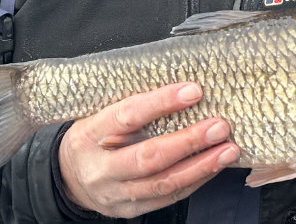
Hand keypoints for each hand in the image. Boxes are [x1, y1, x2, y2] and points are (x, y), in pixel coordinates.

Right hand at [57, 82, 240, 218]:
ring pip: (162, 183)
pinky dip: (194, 181)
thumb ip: (132, 105)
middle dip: (188, 141)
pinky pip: (167, 198)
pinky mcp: (130, 209)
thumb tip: (181, 85)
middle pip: (148, 156)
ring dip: (200, 166)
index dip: (162, 103)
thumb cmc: (92, 136)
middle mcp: (102, 167)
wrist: (68, 177)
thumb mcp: (98, 113)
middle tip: (219, 126)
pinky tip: (213, 166)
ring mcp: (116, 193)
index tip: (193, 91)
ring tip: (227, 150)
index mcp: (91, 133)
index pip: (128, 116)